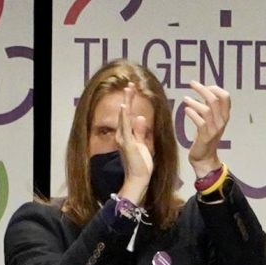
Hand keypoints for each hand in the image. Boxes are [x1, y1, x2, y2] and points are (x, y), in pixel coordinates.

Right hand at [116, 83, 153, 203]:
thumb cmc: (141, 165)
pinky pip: (125, 127)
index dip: (129, 103)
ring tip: (128, 90)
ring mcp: (123, 139)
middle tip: (130, 84)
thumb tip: (140, 117)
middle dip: (127, 99)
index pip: (128, 116)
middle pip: (124, 113)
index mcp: (126, 136)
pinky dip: (124, 116)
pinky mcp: (127, 143)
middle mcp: (122, 136)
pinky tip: (124, 106)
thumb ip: (140, 131)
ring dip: (126, 103)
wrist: (138, 179)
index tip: (132, 91)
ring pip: (124, 117)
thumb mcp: (143, 145)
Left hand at [183, 80, 228, 177]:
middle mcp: (222, 121)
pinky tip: (186, 110)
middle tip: (192, 84)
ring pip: (207, 110)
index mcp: (224, 116)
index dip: (214, 88)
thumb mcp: (210, 121)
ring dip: (195, 102)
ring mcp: (215, 129)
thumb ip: (210, 108)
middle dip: (203, 89)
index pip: (225, 97)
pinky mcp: (206, 136)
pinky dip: (192, 114)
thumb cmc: (204, 137)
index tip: (203, 86)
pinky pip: (200, 122)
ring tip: (185, 99)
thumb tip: (204, 91)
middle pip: (215, 100)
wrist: (204, 158)